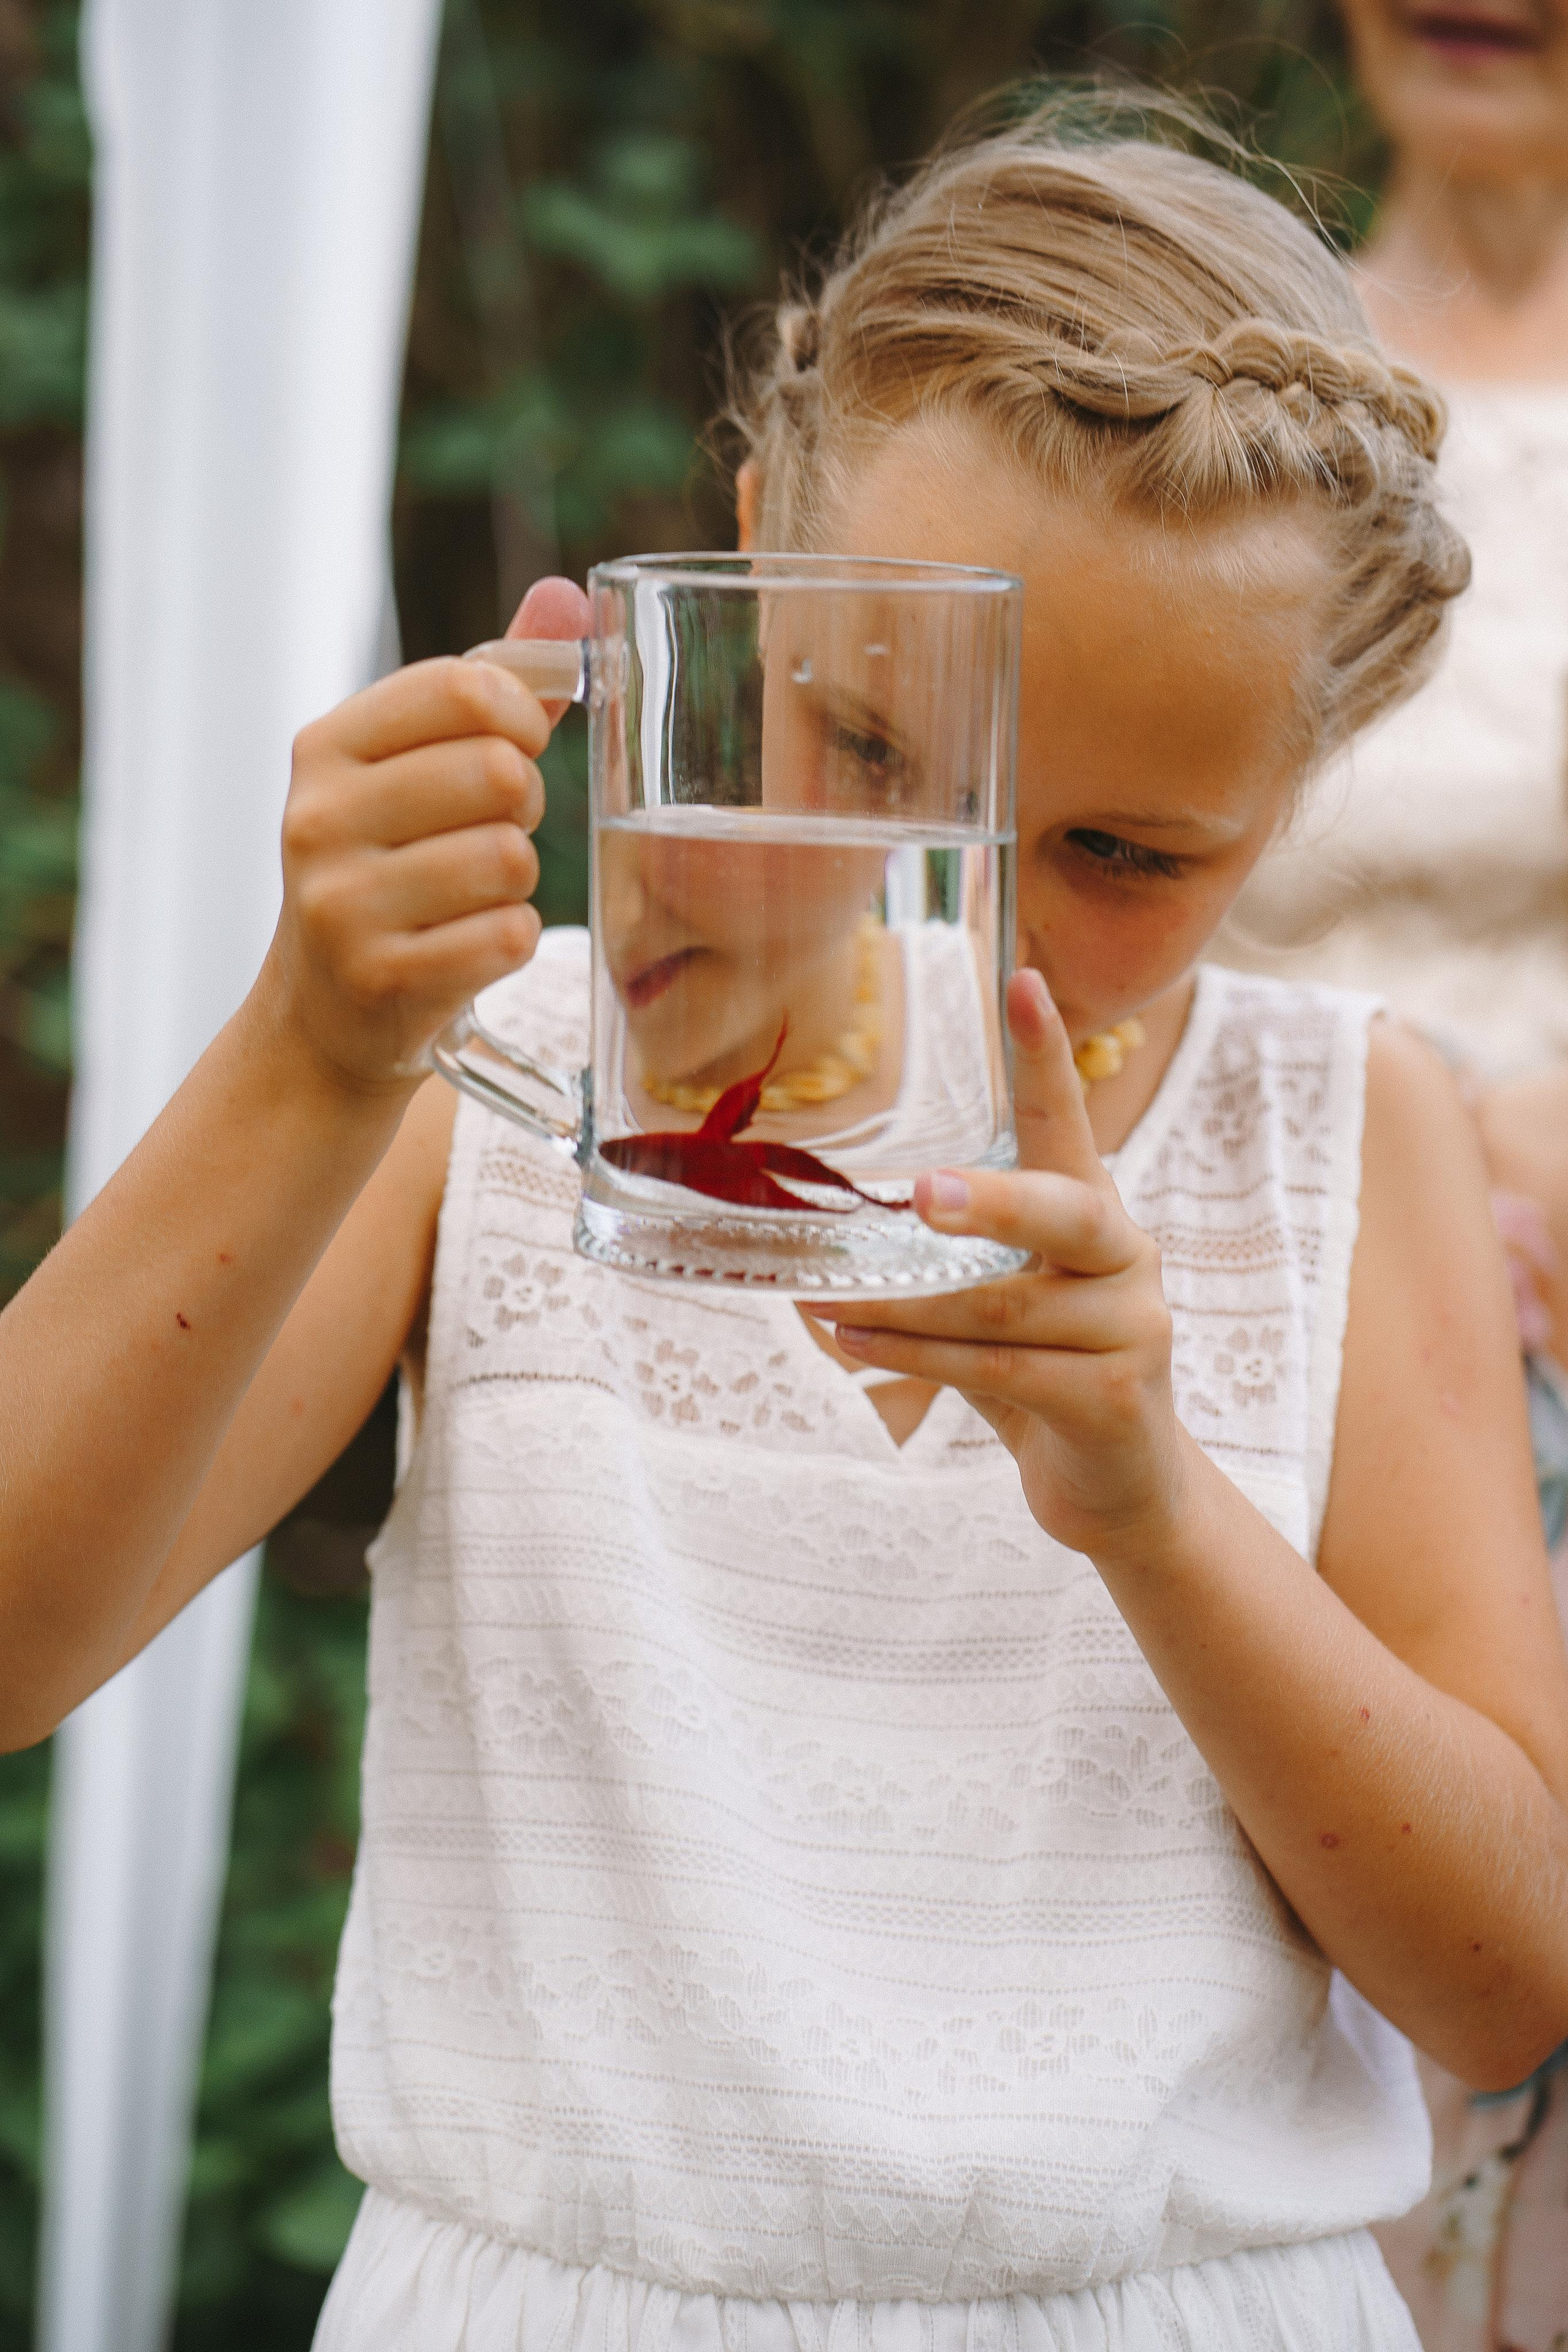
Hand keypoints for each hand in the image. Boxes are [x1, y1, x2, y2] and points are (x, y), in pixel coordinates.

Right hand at [258, 577, 590, 1095]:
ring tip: (476, 892)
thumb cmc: (392, 866)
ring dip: (517, 878)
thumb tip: (567, 595)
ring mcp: (343, 904)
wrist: (326, 1014)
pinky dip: (510, 940)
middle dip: (525, 805)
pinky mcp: (383, 978)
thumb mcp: (418, 766)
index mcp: (327, 745)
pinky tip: (470, 946)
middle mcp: (319, 818)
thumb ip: (495, 682)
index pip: (468, 688)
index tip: (515, 747)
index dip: (522, 717)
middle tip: (495, 831)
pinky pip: (507, 935)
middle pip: (501, 774)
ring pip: (509, 858)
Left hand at [828, 969, 1189, 1561]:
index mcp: (1094, 1216)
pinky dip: (918, 1360)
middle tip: (920, 1192)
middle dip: (990, 1199)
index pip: (1067, 1122)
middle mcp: (1124, 1258)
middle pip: (1062, 1212)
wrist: (1121, 1485)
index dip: (1046, 1054)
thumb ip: (944, 1272)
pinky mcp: (1116, 1398)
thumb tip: (819, 1250)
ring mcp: (1132, 1329)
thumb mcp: (1001, 1308)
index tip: (1023, 979)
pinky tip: (856, 1344)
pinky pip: (1000, 1373)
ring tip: (831, 1302)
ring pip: (1002, 1310)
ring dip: (905, 1310)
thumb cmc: (1043, 1378)